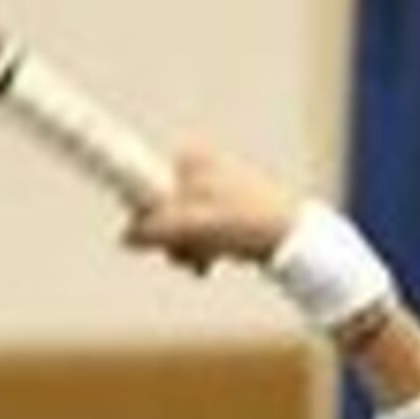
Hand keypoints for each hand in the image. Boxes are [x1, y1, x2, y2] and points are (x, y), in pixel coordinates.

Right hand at [123, 147, 305, 272]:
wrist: (293, 236)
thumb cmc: (246, 221)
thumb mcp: (191, 226)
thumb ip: (152, 230)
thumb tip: (126, 238)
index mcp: (191, 158)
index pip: (146, 182)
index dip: (143, 212)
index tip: (145, 233)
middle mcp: (202, 168)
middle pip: (163, 209)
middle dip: (172, 238)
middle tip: (186, 253)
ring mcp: (216, 190)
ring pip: (182, 226)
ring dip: (189, 248)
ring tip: (207, 259)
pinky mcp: (228, 211)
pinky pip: (201, 233)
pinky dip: (204, 248)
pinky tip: (216, 259)